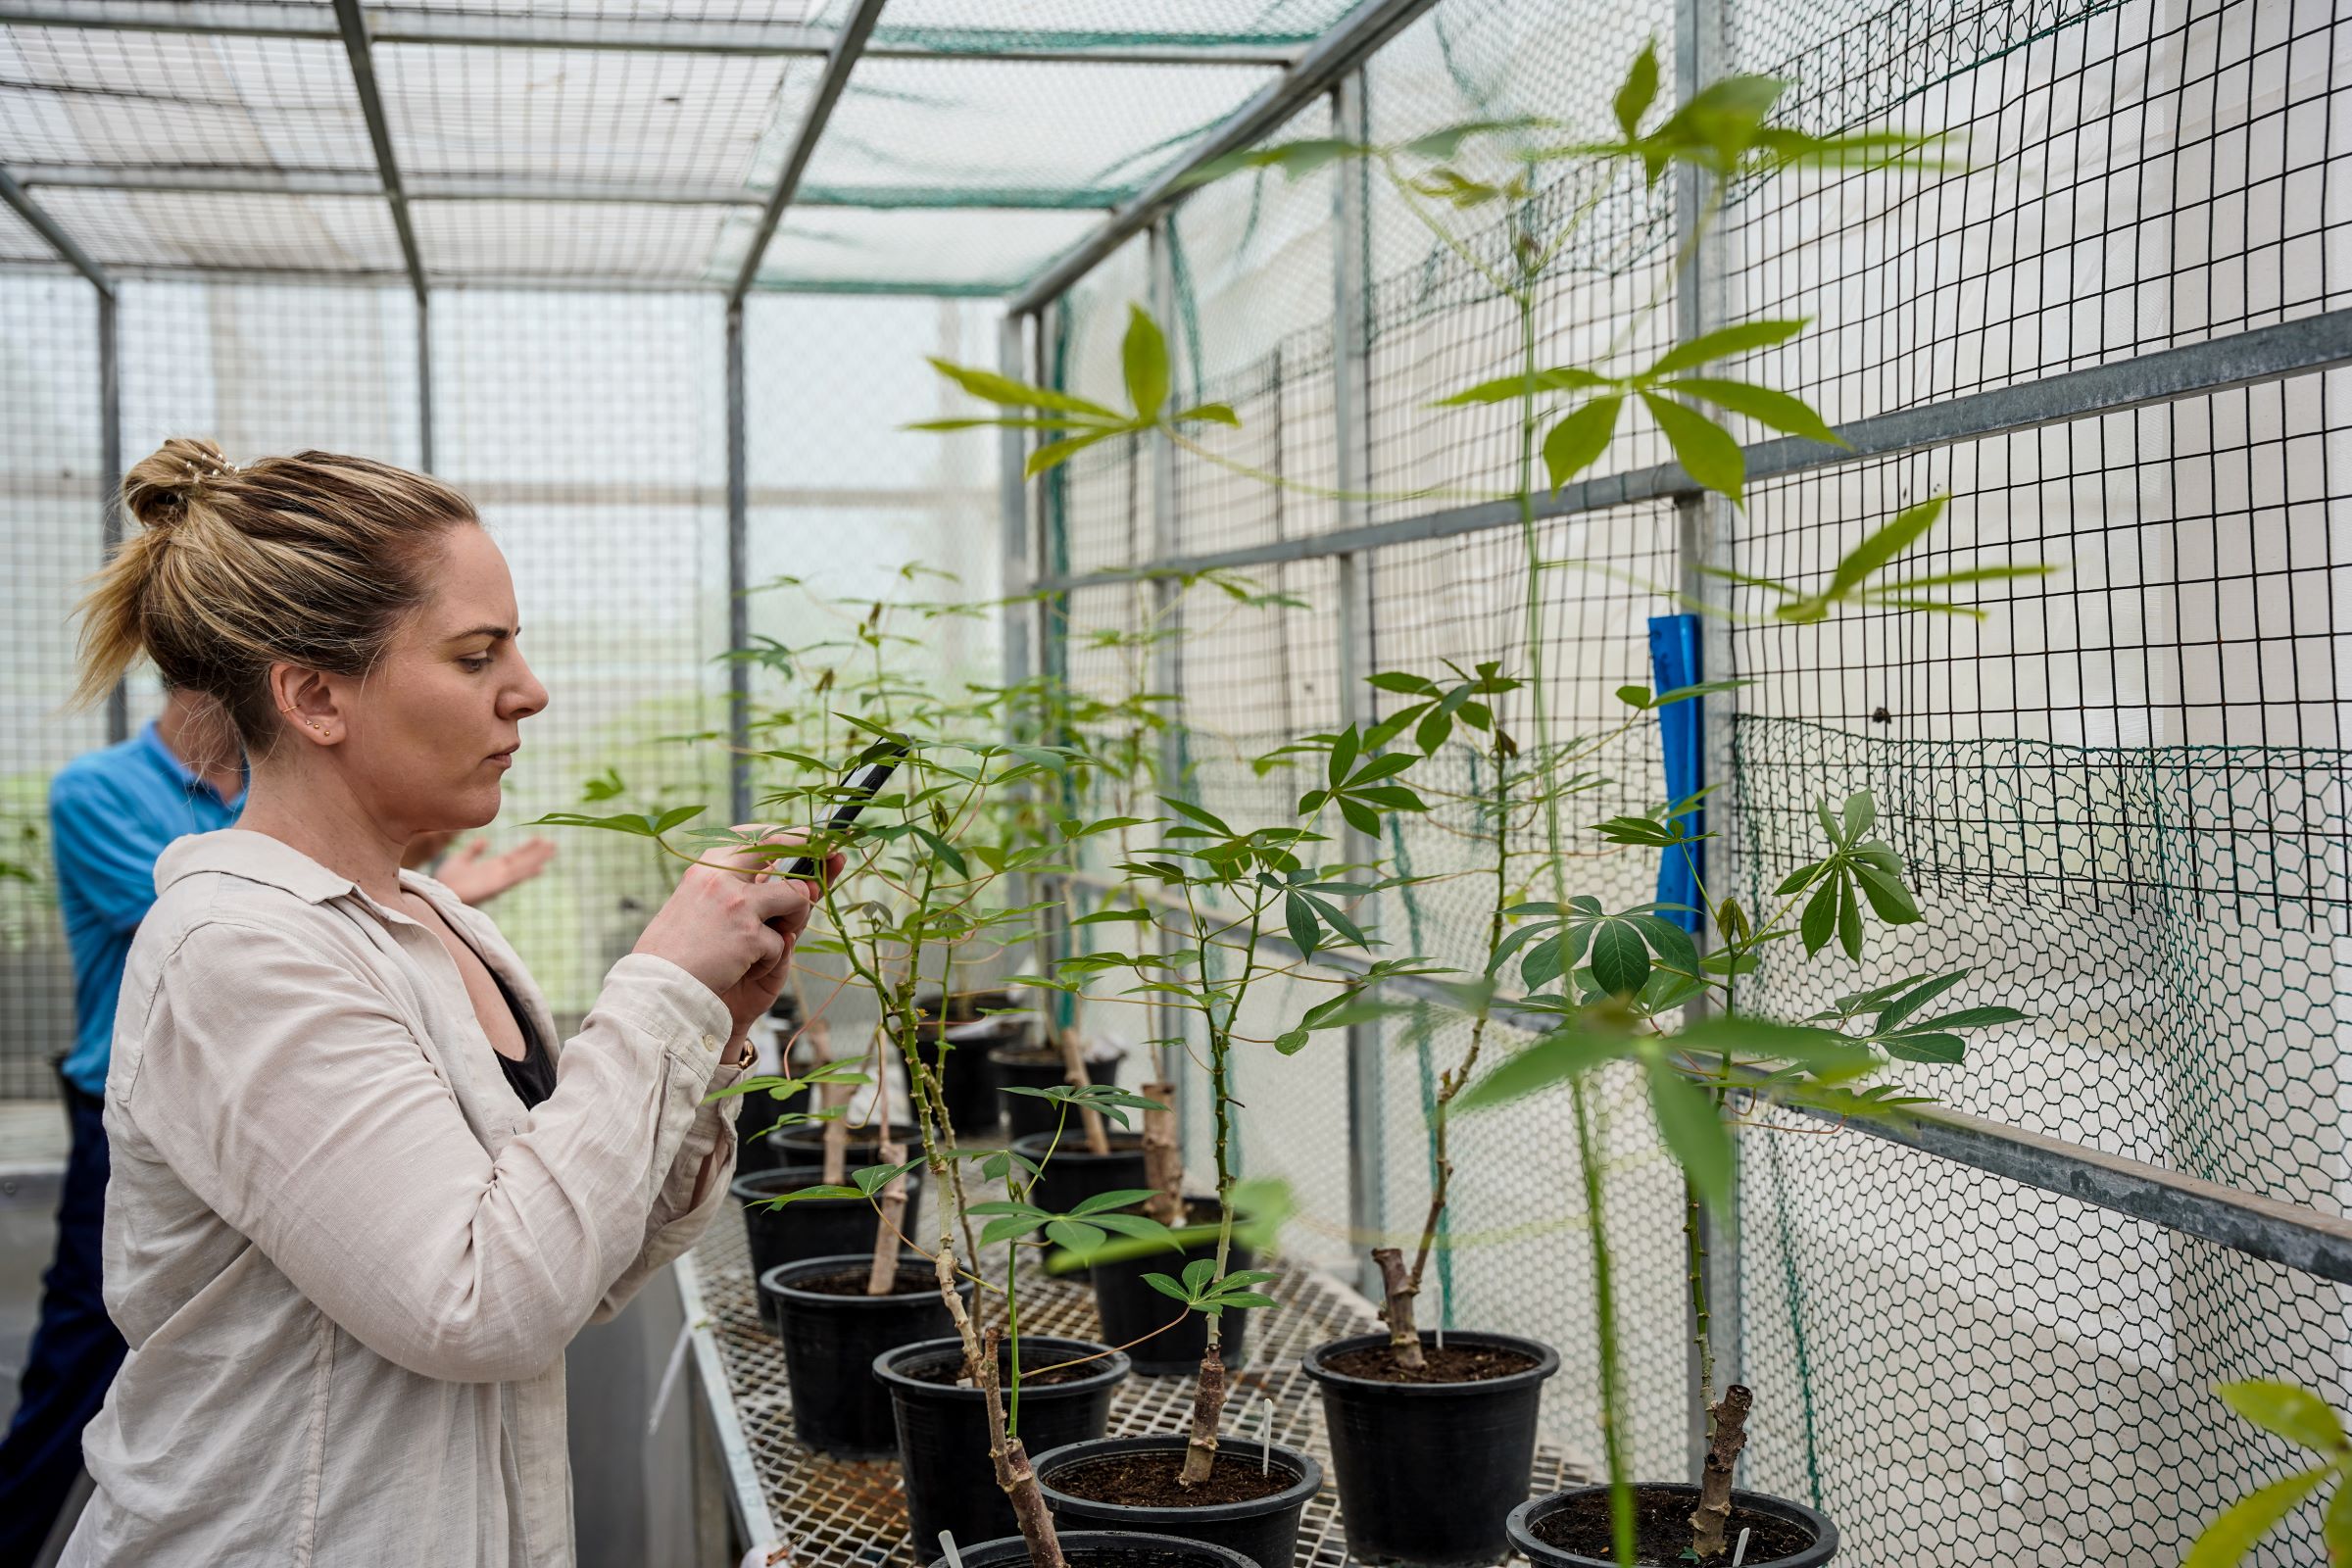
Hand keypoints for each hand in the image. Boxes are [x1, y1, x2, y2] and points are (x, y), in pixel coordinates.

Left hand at [436, 836, 557, 904]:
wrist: (436, 894)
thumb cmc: (445, 881)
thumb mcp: (460, 860)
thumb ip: (473, 851)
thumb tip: (485, 840)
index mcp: (490, 869)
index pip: (513, 857)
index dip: (526, 849)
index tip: (539, 840)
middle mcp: (497, 875)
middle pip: (521, 861)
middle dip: (536, 852)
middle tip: (553, 843)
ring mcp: (497, 881)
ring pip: (522, 867)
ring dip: (537, 858)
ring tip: (552, 848)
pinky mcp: (495, 886)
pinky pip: (514, 877)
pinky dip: (527, 873)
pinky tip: (540, 867)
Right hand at [632, 827, 842, 1042]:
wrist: (656, 990)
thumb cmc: (674, 956)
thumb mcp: (695, 911)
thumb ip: (734, 896)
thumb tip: (784, 885)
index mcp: (704, 871)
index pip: (748, 837)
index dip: (780, 835)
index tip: (803, 837)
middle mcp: (722, 879)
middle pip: (779, 846)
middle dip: (809, 848)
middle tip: (830, 854)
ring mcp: (738, 905)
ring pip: (797, 896)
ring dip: (794, 920)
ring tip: (763, 944)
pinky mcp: (750, 935)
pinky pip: (782, 943)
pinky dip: (769, 961)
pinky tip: (741, 969)